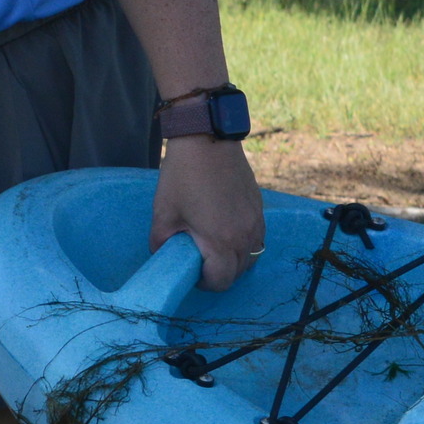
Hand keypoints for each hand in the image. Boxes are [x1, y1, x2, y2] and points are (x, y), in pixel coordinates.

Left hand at [152, 138, 264, 290]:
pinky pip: (257, 238)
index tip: (191, 272)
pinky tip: (226, 230)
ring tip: (213, 247)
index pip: (221, 281)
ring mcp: (257, 222)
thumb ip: (162, 242)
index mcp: (222, 241)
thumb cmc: (183, 176)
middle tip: (200, 260)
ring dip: (234, 260)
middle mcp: (246, 236)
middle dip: (220, 273)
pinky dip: (244, 243)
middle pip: (239, 272)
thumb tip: (163, 257)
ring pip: (252, 257)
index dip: (204, 283)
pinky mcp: (260, 209)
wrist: (208, 140)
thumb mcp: (164, 212)